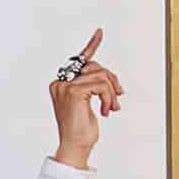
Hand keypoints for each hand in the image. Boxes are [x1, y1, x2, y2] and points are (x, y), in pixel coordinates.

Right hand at [49, 27, 123, 170]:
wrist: (75, 146)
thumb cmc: (81, 128)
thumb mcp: (88, 103)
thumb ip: (93, 86)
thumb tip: (108, 78)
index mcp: (61, 85)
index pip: (80, 61)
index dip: (92, 46)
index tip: (100, 32)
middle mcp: (60, 84)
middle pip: (95, 67)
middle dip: (111, 80)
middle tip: (118, 96)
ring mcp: (65, 87)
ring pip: (101, 76)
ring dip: (111, 93)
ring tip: (111, 107)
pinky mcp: (73, 93)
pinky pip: (101, 85)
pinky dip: (108, 97)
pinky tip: (105, 110)